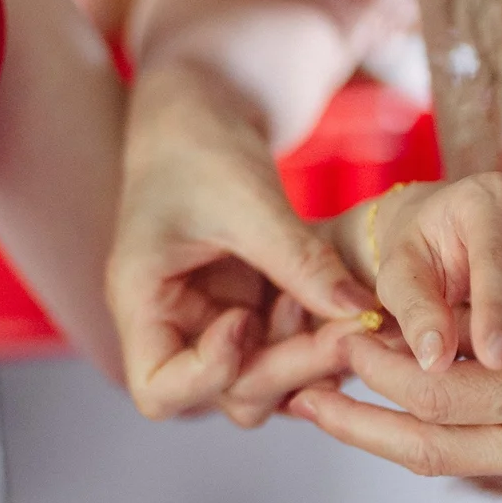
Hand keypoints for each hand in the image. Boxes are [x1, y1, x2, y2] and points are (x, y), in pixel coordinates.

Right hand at [110, 59, 379, 421]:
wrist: (198, 110)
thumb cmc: (199, 143)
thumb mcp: (249, 199)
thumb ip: (299, 259)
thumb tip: (360, 312)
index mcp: (142, 300)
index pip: (159, 390)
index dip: (210, 374)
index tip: (246, 318)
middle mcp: (173, 324)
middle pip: (224, 392)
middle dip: (285, 370)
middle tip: (345, 332)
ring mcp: (211, 322)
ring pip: (263, 380)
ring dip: (309, 360)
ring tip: (352, 319)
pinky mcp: (247, 311)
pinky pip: (284, 347)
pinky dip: (316, 336)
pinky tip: (348, 308)